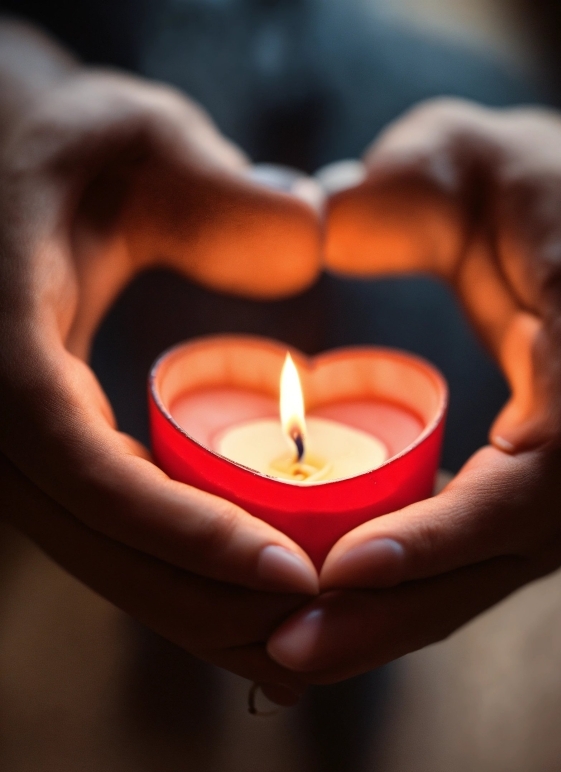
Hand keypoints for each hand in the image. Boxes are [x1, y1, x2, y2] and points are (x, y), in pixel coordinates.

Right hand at [0, 22, 320, 699]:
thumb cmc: (52, 144)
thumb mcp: (133, 136)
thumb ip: (216, 187)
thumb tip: (312, 239)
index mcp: (3, 349)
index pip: (86, 472)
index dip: (184, 535)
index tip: (292, 574)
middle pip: (96, 546)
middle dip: (203, 600)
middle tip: (316, 629)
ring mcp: (12, 445)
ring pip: (99, 555)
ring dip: (194, 605)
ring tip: (297, 632)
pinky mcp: (39, 453)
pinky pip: (105, 530)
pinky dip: (176, 567)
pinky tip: (247, 581)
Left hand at [267, 98, 560, 682]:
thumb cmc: (534, 183)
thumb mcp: (468, 157)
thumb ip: (404, 187)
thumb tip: (319, 228)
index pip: (533, 481)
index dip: (445, 537)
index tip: (341, 568)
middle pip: (509, 558)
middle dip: (404, 614)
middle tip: (294, 651)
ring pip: (495, 570)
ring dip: (401, 619)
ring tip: (299, 649)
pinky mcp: (533, 476)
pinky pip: (481, 548)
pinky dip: (416, 583)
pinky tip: (343, 599)